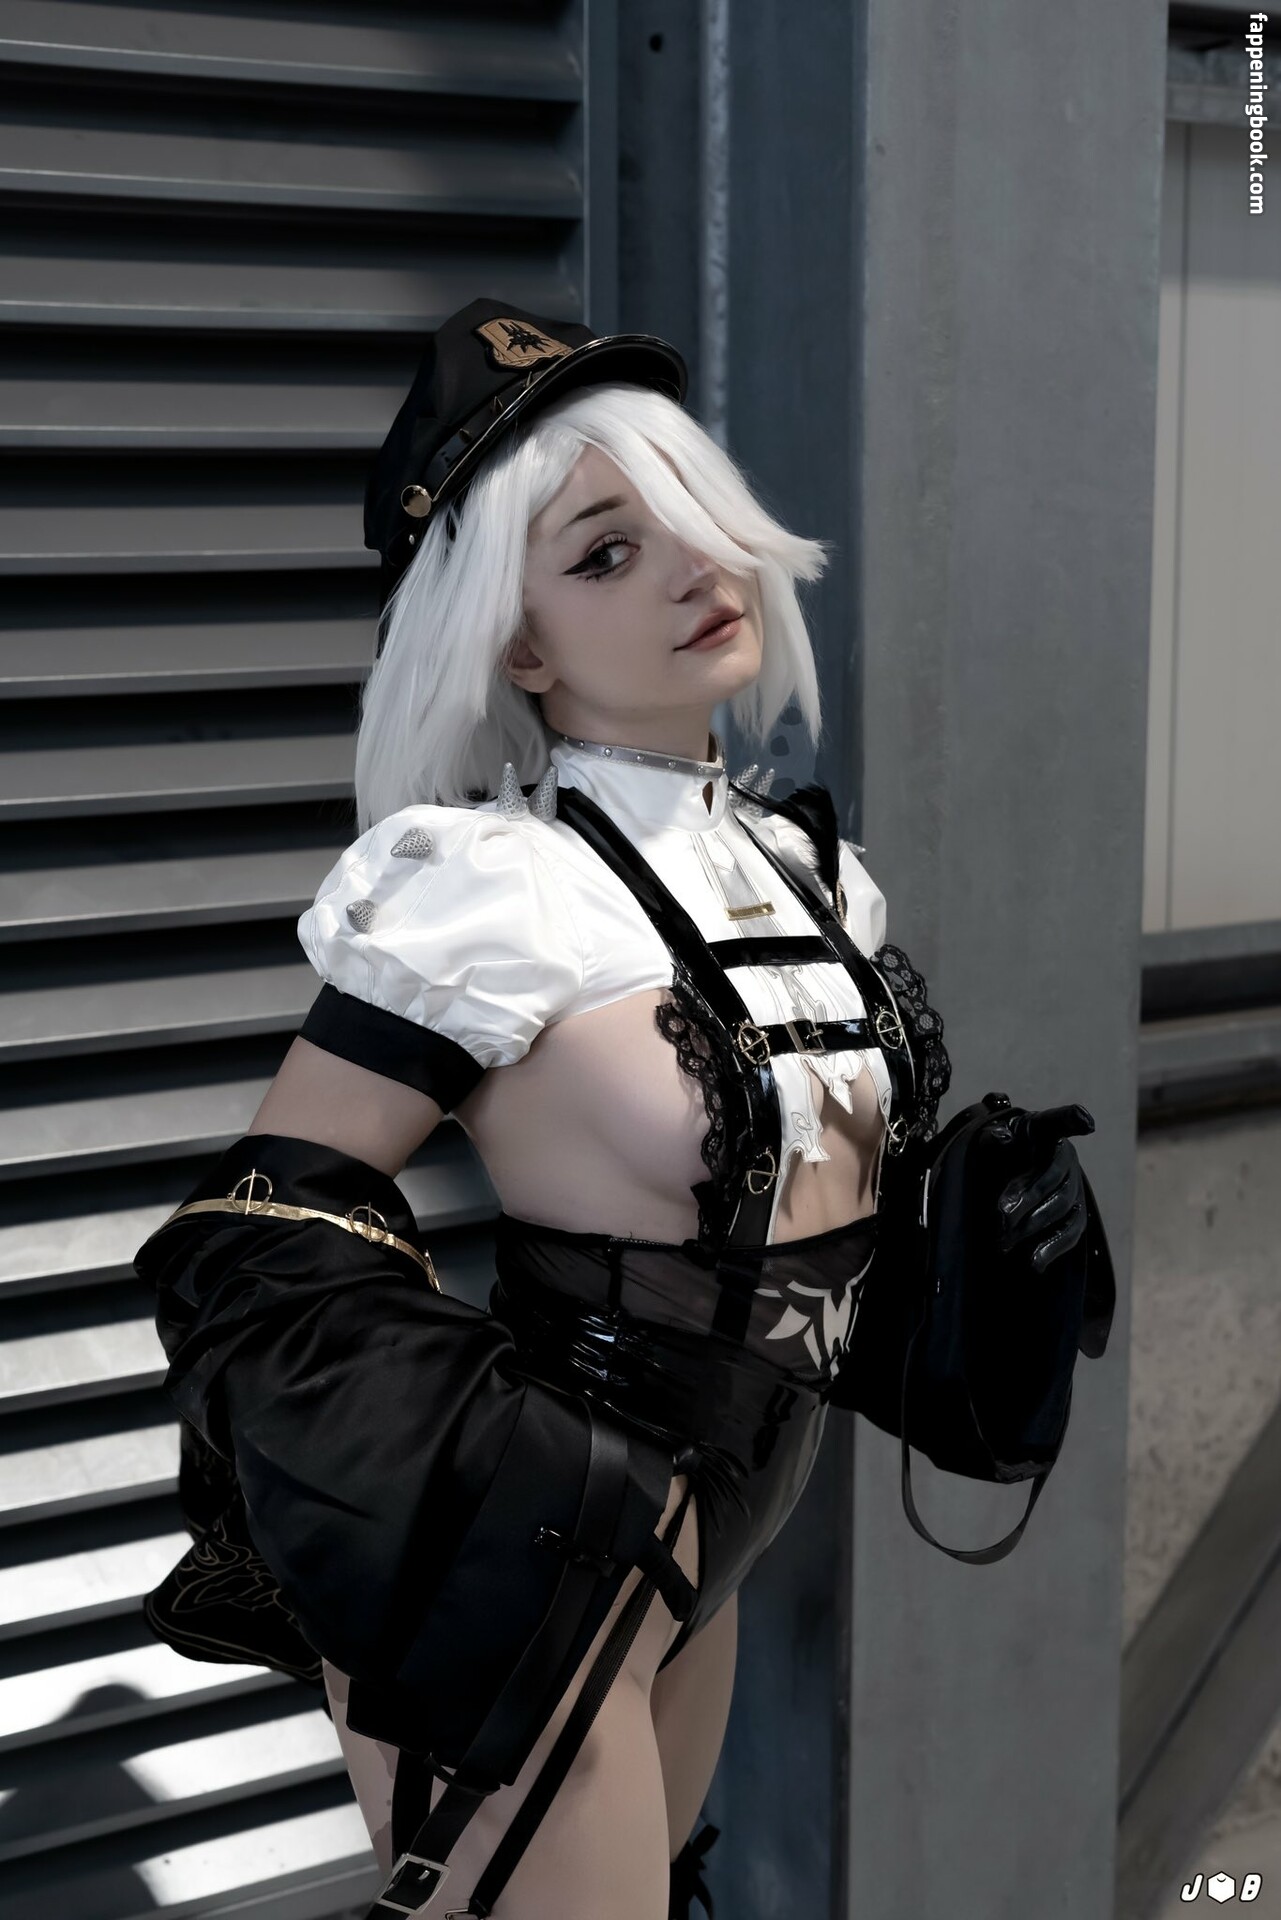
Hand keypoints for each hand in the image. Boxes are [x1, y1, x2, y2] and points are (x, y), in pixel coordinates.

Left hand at [992, 1103, 1093, 1275]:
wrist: (1002, 1178)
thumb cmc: (996, 1154)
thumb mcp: (989, 1142)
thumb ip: (995, 1138)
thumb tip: (1001, 1137)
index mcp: (1044, 1132)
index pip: (1057, 1122)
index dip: (1071, 1119)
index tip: (1085, 1121)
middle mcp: (1065, 1156)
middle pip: (1054, 1177)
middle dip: (1028, 1196)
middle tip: (1002, 1214)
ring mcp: (1074, 1185)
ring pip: (1063, 1206)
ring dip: (1033, 1225)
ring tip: (1004, 1239)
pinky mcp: (1076, 1213)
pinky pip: (1072, 1231)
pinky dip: (1053, 1247)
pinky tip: (1034, 1262)